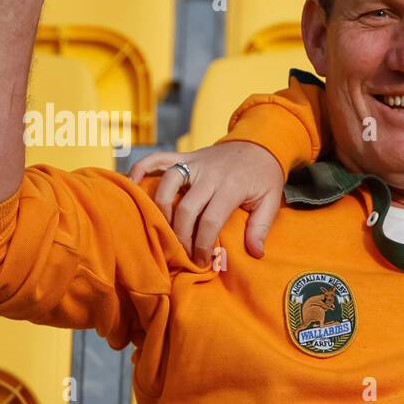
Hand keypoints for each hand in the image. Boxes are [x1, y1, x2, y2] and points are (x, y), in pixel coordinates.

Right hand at [129, 142, 284, 264]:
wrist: (260, 142)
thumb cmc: (264, 176)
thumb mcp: (271, 201)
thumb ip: (261, 227)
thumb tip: (256, 253)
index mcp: (231, 187)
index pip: (210, 220)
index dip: (203, 244)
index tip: (203, 261)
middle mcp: (209, 174)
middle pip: (186, 208)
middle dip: (182, 236)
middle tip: (184, 253)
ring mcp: (194, 163)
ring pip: (168, 185)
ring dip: (162, 210)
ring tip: (166, 230)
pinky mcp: (185, 156)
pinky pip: (158, 158)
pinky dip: (141, 167)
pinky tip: (132, 182)